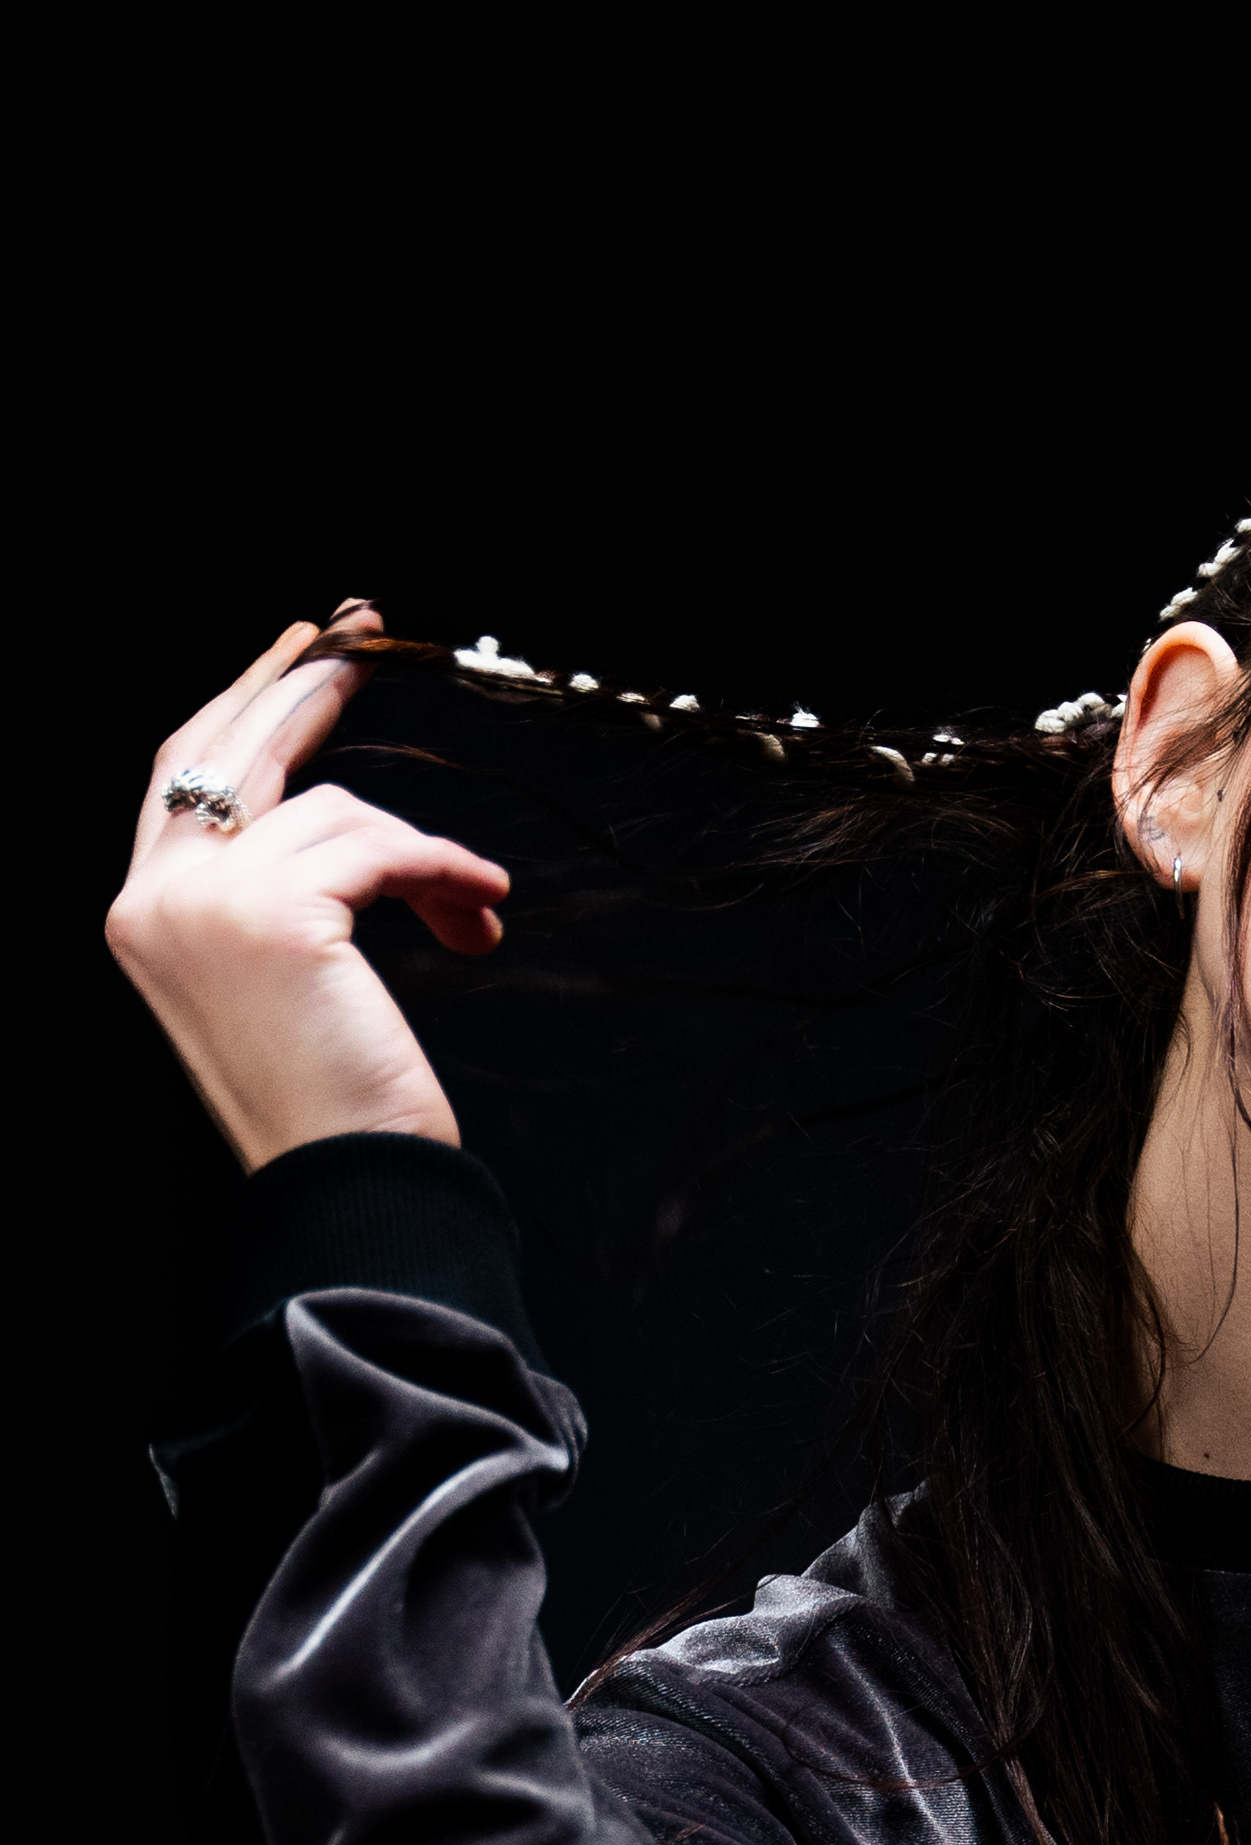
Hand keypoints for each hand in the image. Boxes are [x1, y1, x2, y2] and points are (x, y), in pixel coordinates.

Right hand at [106, 609, 509, 1166]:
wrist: (352, 1193)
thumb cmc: (339, 1108)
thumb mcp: (295, 984)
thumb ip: (289, 896)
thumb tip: (355, 828)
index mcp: (147, 913)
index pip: (184, 773)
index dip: (245, 703)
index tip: (299, 648)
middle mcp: (155, 896)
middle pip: (232, 748)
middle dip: (304, 679)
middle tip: (363, 625)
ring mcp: (204, 900)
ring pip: (337, 808)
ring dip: (424, 855)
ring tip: (474, 908)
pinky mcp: (274, 912)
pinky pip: (383, 846)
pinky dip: (445, 869)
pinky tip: (482, 908)